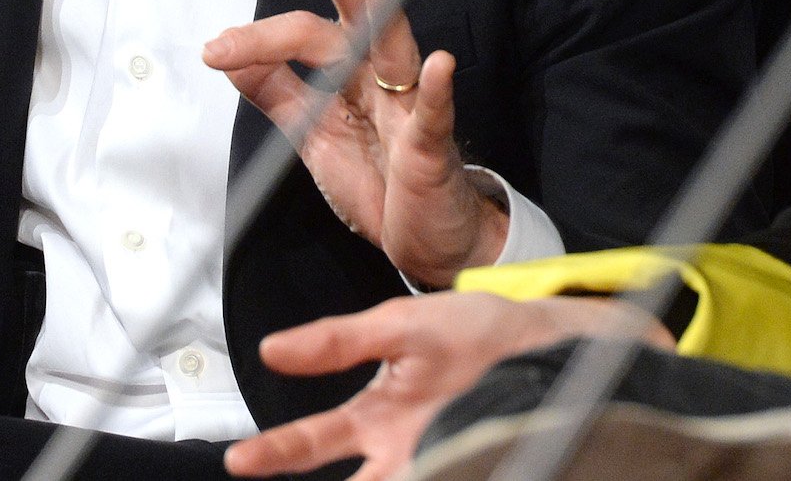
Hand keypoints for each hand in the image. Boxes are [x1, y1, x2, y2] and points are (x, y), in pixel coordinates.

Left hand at [203, 0, 504, 286]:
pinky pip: (436, 115)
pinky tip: (439, 65)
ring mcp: (410, 108)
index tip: (216, 51)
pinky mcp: (433, 147)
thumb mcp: (313, 135)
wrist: (420, 240)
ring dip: (388, 12)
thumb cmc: (376, 181)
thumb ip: (277, 93)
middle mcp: (379, 79)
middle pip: (359, 21)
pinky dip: (438, 90)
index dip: (259, 40)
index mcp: (348, 73)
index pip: (304, 37)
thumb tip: (228, 56)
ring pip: (398, 51)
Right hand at [223, 291, 669, 479]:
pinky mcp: (476, 468)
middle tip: (258, 468)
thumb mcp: (401, 326)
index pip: (314, 440)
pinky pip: (450, 478)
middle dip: (302, 475)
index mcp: (379, 416)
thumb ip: (339, 340)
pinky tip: (437, 474)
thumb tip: (272, 350)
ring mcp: (442, 462)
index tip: (240, 460)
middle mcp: (404, 453)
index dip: (276, 452)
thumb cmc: (475, 331)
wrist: (550, 343)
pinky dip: (439, 476)